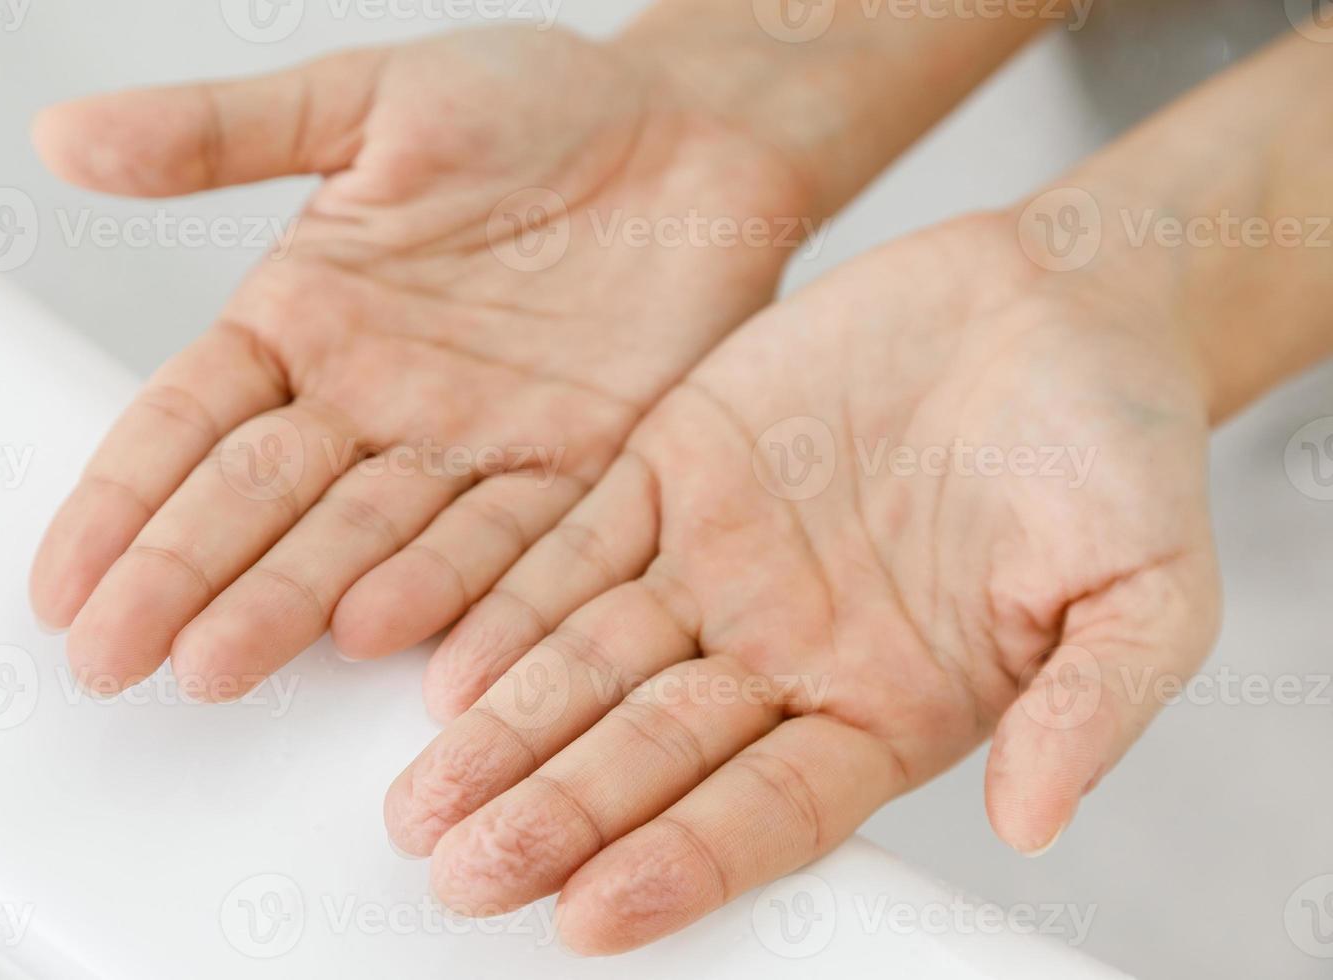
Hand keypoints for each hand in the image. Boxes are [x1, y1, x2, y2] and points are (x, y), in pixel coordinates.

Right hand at [27, 25, 811, 695]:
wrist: (693, 133)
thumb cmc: (539, 102)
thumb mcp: (368, 99)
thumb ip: (221, 133)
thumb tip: (64, 136)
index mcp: (304, 323)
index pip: (186, 428)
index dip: (120, 506)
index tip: (61, 588)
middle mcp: (373, 404)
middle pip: (258, 503)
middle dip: (182, 581)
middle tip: (115, 661)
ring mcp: (468, 449)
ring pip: (364, 541)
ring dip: (291, 603)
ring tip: (220, 664)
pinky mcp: (571, 475)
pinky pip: (506, 545)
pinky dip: (452, 591)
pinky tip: (388, 642)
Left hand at [386, 213, 1222, 952]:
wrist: (1057, 303)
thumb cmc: (1118, 444)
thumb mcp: (1146, 583)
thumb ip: (1092, 703)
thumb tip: (1037, 816)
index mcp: (887, 707)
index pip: (769, 809)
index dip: (683, 859)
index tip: (593, 911)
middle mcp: (784, 653)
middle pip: (650, 751)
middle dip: (555, 812)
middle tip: (461, 870)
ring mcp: (719, 565)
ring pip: (593, 661)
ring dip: (507, 728)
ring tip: (425, 799)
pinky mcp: (674, 470)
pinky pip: (578, 542)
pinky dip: (515, 597)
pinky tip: (451, 659)